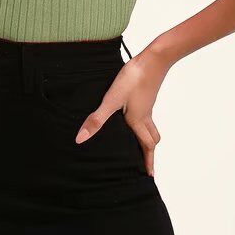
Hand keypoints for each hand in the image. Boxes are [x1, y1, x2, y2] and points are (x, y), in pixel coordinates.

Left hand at [74, 43, 171, 175]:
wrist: (153, 59)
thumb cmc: (133, 80)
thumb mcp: (111, 100)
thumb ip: (97, 119)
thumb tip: (81, 139)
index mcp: (137, 121)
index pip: (146, 147)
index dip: (148, 162)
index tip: (149, 176)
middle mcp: (145, 115)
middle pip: (152, 139)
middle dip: (149, 152)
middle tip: (144, 162)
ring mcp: (147, 104)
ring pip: (150, 126)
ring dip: (147, 136)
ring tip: (137, 141)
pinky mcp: (146, 94)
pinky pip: (146, 113)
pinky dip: (142, 121)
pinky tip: (130, 113)